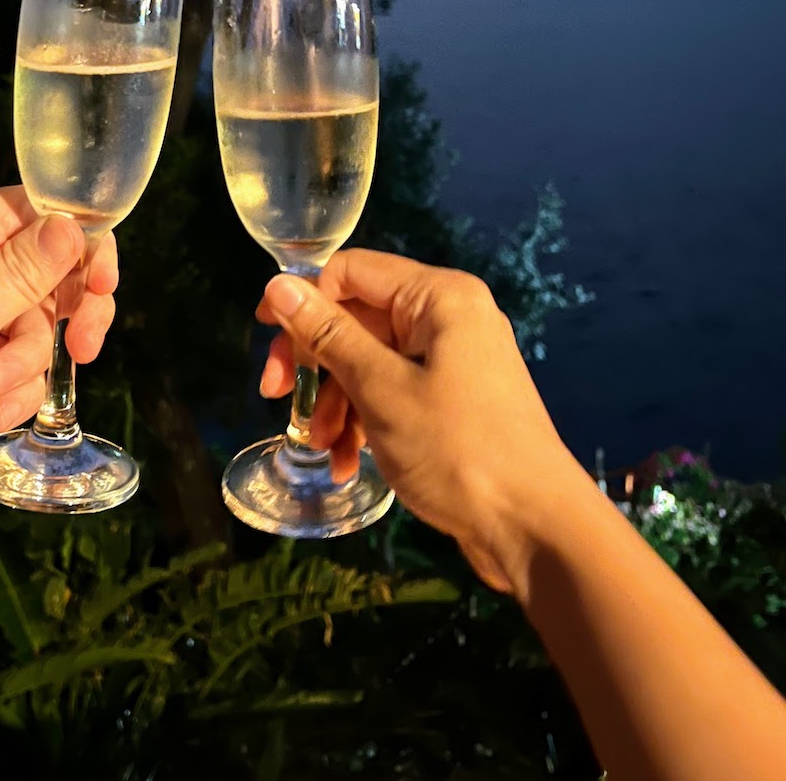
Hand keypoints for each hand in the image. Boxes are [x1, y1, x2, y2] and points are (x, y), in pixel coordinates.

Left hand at [0, 188, 117, 516]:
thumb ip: (22, 272)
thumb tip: (76, 222)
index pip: (42, 211)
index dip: (83, 246)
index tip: (101, 291)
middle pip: (45, 268)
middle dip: (63, 314)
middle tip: (81, 350)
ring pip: (26, 320)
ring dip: (28, 362)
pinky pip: (0, 355)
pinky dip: (7, 384)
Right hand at [257, 250, 570, 591]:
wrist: (535, 530)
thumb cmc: (459, 449)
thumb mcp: (382, 390)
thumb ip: (328, 335)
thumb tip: (278, 283)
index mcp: (439, 298)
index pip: (351, 271)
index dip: (302, 300)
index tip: (266, 342)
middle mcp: (448, 318)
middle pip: (357, 317)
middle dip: (315, 360)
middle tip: (276, 397)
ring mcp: (452, 361)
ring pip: (369, 361)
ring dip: (336, 401)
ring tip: (318, 446)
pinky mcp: (452, 402)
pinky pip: (393, 393)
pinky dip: (364, 421)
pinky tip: (344, 462)